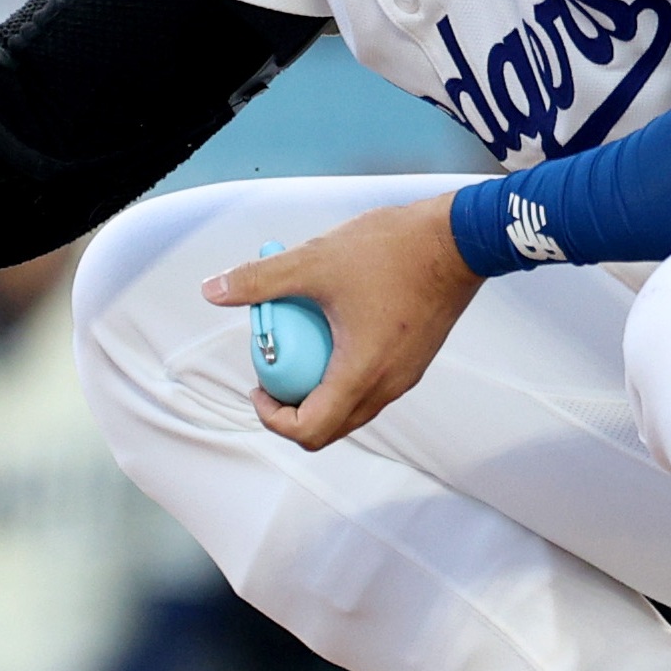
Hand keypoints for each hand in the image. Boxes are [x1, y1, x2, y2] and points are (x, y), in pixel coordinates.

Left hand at [202, 195, 484, 450]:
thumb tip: (212, 290)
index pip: (310, 430)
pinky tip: (331, 329)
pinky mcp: (414, 359)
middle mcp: (387, 386)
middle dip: (292, 410)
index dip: (273, 419)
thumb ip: (259, 280)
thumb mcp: (313, 262)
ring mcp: (405, 376)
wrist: (457, 240)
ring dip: (318, 392)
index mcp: (361, 375)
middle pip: (330, 428)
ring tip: (299, 349)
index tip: (258, 386)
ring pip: (352, 408)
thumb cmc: (391, 251)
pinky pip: (371, 385)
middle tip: (271, 374)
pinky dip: (342, 374)